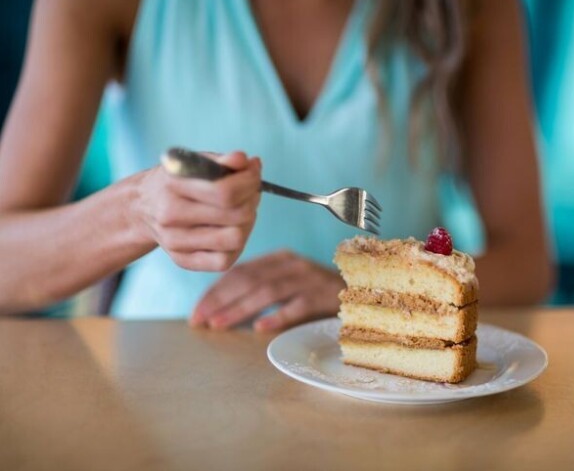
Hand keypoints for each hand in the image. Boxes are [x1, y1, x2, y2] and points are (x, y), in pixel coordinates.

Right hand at [131, 151, 260, 271]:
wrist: (141, 208)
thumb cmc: (177, 182)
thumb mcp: (194, 162)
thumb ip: (220, 160)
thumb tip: (244, 160)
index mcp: (173, 186)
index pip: (225, 192)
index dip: (250, 182)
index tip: (254, 171)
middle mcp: (170, 216)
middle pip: (236, 216)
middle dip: (252, 200)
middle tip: (250, 192)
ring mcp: (175, 242)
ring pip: (235, 239)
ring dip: (247, 223)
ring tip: (240, 211)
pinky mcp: (183, 261)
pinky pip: (224, 261)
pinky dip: (235, 245)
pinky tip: (230, 230)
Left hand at [190, 250, 344, 331]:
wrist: (362, 292)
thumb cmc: (318, 294)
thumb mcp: (289, 284)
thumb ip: (261, 289)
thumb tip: (221, 310)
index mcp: (280, 259)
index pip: (240, 271)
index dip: (216, 290)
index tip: (197, 311)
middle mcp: (292, 264)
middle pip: (249, 279)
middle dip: (220, 300)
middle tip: (199, 319)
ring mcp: (308, 279)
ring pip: (267, 291)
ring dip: (240, 308)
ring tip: (219, 325)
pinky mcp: (323, 296)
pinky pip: (297, 306)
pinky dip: (277, 316)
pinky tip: (260, 327)